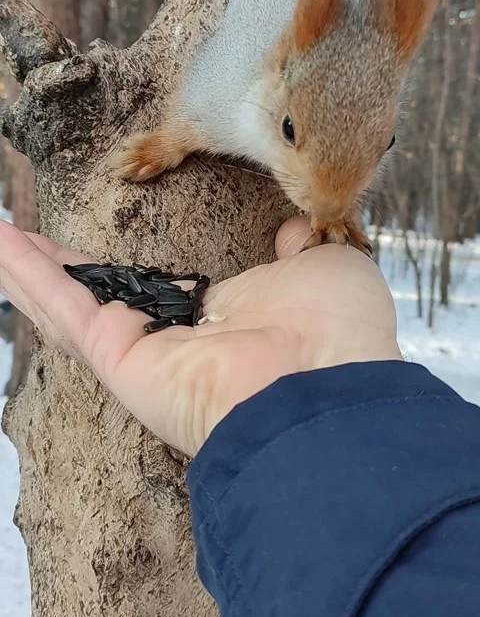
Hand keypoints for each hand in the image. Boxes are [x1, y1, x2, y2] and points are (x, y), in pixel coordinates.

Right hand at [0, 217, 400, 456]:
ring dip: (34, 271)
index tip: (118, 255)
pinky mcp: (122, 361)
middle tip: (32, 243)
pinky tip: (0, 242)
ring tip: (3, 238)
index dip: (134, 273)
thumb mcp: (324, 267)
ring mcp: (147, 354)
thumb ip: (298, 250)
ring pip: (74, 306)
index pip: (166, 292)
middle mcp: (180, 342)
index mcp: (226, 321)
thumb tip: (294, 235)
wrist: (329, 381)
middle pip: (107, 300)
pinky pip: (66, 311)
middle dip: (68, 272)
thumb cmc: (337, 331)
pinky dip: (28, 277)